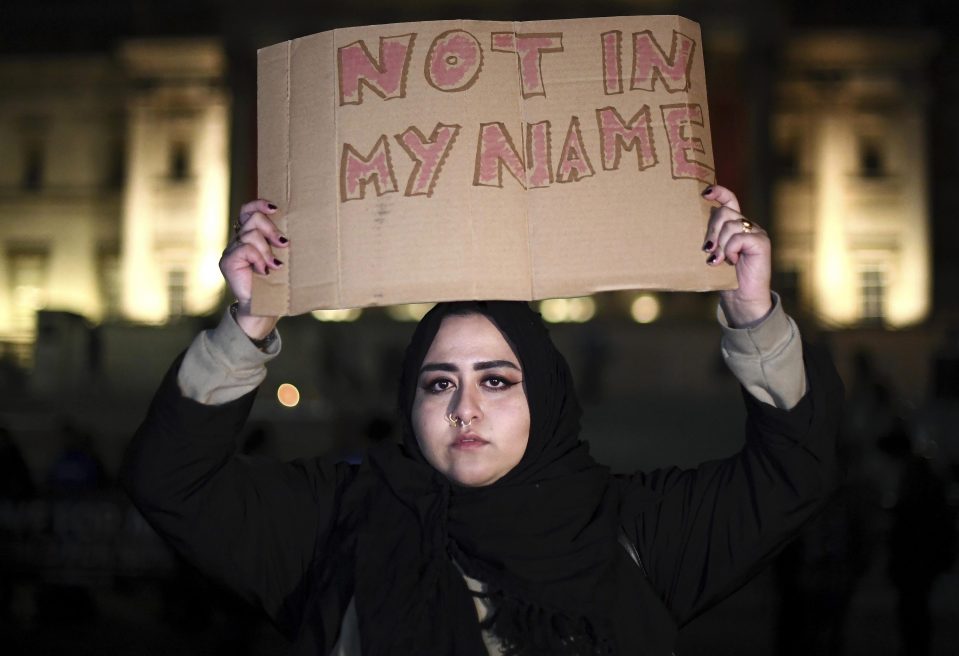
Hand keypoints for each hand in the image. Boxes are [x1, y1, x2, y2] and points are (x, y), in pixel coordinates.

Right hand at [219, 199, 288, 338]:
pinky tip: (264, 271)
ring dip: (267, 250)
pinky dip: (259, 259)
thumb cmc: (278, 282)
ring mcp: (231, 250)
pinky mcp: (227, 261)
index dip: (259, 204)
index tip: (275, 208)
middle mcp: (238, 240)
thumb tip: (303, 226)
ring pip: (250, 234)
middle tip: (284, 244)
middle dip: (270, 229)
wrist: (266, 306)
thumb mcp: (282, 257)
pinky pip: (245, 249)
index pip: (247, 210)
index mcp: (249, 235)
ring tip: (274, 266)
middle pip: (251, 218)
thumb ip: (282, 242)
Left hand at [701, 185, 771, 326]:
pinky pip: (739, 237)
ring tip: (718, 261)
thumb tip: (687, 225)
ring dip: (720, 244)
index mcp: (734, 226)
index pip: (729, 200)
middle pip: (724, 212)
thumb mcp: (712, 254)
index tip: (704, 193)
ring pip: (730, 225)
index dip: (719, 192)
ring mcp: (756, 232)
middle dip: (711, 229)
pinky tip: (732, 262)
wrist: (740, 298)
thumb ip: (708, 239)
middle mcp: (746, 225)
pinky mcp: (762, 242)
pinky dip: (730, 250)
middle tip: (707, 249)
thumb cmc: (723, 278)